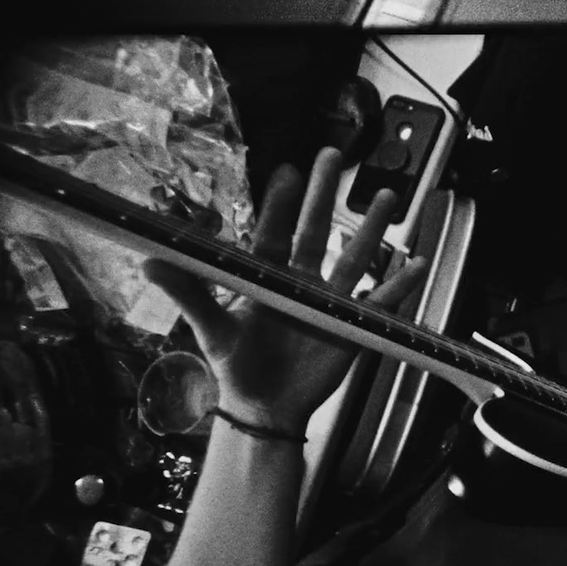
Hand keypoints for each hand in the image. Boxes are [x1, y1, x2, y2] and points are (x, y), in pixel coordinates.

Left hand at [143, 148, 429, 433]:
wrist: (268, 409)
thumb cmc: (238, 369)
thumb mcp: (212, 329)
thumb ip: (189, 294)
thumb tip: (150, 262)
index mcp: (268, 278)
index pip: (275, 231)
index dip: (280, 202)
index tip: (287, 170)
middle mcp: (301, 282)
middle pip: (316, 230)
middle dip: (323, 194)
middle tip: (330, 156)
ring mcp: (328, 302)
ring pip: (354, 257)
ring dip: (372, 229)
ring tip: (388, 199)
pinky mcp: (350, 327)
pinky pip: (379, 304)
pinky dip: (399, 287)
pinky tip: (416, 266)